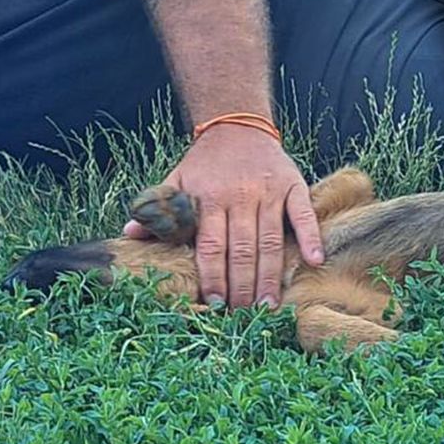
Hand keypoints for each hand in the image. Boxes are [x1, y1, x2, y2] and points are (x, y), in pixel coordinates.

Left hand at [124, 124, 322, 307]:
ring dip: (271, 276)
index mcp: (208, 198)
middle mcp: (240, 196)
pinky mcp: (293, 184)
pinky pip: (302, 214)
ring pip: (270, 240)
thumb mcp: (175, 180)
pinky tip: (314, 261)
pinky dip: (310, 237)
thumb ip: (158, 210)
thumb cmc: (204, 164)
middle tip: (244, 317)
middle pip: (242, 250)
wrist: (236, 126)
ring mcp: (268, 191)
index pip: (210, 247)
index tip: (215, 304)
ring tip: (270, 306)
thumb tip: (129, 234)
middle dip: (242, 287)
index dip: (213, 277)